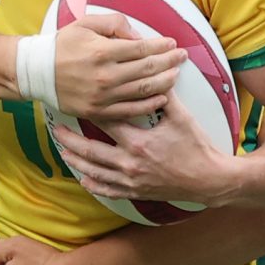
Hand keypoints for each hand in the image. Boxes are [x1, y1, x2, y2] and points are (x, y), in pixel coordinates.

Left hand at [49, 100, 235, 206]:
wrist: (209, 180)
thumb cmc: (197, 148)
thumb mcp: (182, 118)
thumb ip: (165, 96)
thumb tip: (156, 73)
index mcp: (139, 142)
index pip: (107, 122)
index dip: (90, 111)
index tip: (76, 102)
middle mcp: (130, 163)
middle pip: (91, 150)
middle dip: (71, 140)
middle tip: (56, 130)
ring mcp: (131, 181)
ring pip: (95, 172)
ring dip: (77, 161)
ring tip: (63, 151)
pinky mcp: (136, 192)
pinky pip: (109, 191)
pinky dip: (94, 185)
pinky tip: (84, 179)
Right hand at [52, 10, 177, 119]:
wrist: (37, 72)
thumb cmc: (62, 46)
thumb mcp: (85, 23)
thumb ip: (114, 24)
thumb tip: (138, 36)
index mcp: (103, 51)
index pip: (142, 49)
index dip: (161, 46)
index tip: (172, 44)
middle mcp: (105, 75)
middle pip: (148, 70)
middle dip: (169, 62)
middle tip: (182, 57)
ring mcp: (102, 96)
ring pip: (143, 91)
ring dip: (164, 82)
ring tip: (175, 75)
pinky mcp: (98, 112)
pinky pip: (130, 111)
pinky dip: (149, 105)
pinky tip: (162, 98)